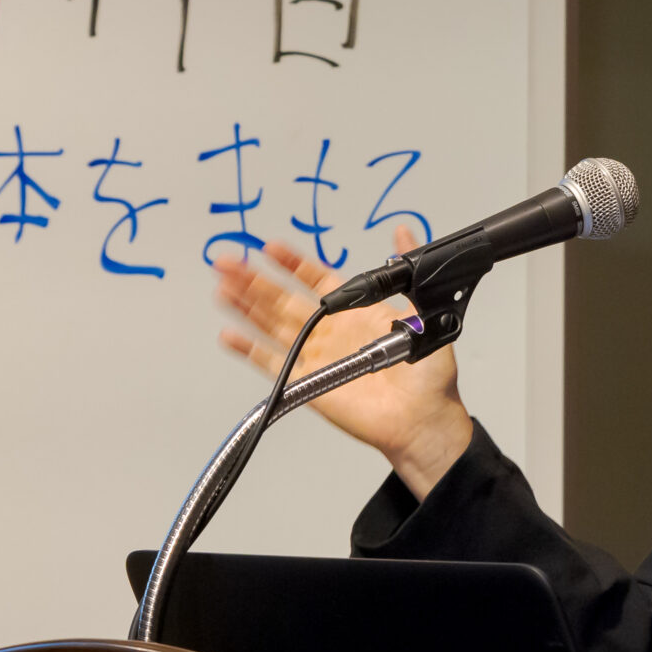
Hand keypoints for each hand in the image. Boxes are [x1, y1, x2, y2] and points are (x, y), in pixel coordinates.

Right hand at [213, 227, 472, 499]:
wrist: (424, 418)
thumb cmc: (429, 374)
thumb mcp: (425, 312)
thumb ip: (409, 274)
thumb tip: (402, 233)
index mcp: (355, 312)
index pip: (316, 280)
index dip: (292, 263)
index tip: (270, 247)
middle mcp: (330, 331)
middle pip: (283, 300)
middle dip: (254, 280)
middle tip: (226, 260)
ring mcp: (316, 357)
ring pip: (272, 325)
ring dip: (246, 306)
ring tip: (222, 286)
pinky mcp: (308, 383)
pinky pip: (273, 364)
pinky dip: (250, 350)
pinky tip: (230, 334)